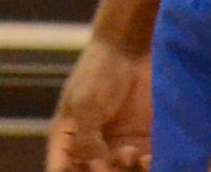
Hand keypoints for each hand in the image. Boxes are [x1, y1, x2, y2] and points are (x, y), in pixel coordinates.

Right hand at [48, 38, 152, 170]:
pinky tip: (149, 157)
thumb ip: (86, 140)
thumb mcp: (86, 104)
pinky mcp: (143, 144)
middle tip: (111, 160)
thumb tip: (96, 168)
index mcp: (68, 140)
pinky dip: (148, 168)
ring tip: (130, 153)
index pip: (61, 171)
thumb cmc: (99, 72)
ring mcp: (118, 149)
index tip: (89, 166)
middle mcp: (92, 150)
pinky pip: (145, 167)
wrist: (130, 50)